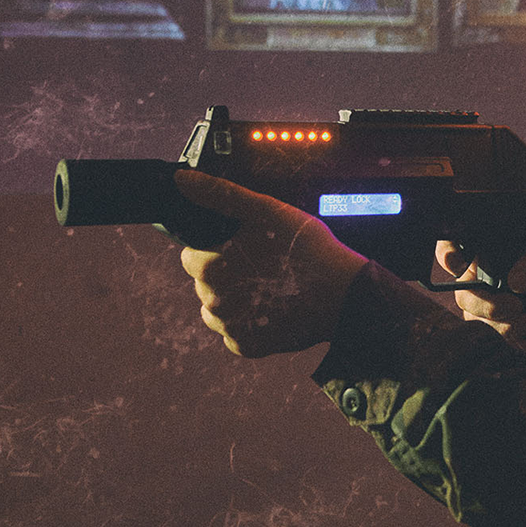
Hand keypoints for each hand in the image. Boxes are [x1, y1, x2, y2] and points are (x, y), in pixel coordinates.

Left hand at [177, 171, 367, 356]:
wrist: (344, 294)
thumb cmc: (306, 248)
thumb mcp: (266, 210)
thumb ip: (220, 195)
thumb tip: (182, 179)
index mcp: (210, 267)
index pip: (192, 256)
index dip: (217, 248)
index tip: (244, 246)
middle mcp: (213, 302)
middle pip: (205, 282)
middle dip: (226, 272)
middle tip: (263, 264)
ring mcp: (230, 327)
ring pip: (218, 308)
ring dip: (235, 298)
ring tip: (270, 286)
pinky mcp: (247, 347)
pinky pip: (235, 332)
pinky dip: (250, 322)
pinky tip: (273, 308)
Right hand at [436, 240, 525, 358]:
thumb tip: (515, 281)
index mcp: (486, 249)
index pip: (451, 245)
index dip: (447, 253)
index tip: (458, 263)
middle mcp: (475, 275)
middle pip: (462, 293)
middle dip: (487, 305)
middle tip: (517, 306)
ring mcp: (479, 302)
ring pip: (475, 319)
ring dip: (504, 325)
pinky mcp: (489, 325)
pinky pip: (490, 336)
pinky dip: (511, 336)